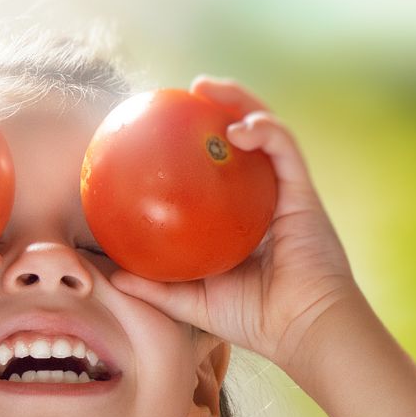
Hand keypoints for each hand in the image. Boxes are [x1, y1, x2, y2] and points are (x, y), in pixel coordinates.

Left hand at [107, 77, 367, 373]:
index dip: (196, 145)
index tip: (163, 127)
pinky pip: (284, 149)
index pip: (219, 171)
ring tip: (207, 86)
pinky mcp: (304, 193)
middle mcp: (265, 198)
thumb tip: (111, 276)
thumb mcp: (191, 302)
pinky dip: (264, 131)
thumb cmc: (254, 319)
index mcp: (241, 218)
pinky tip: (239, 126)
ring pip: (266, 132)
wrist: (302, 330)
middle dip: (219, 106)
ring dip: (239, 101)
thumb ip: (155, 288)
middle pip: (243, 140)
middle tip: (186, 92)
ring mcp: (285, 193)